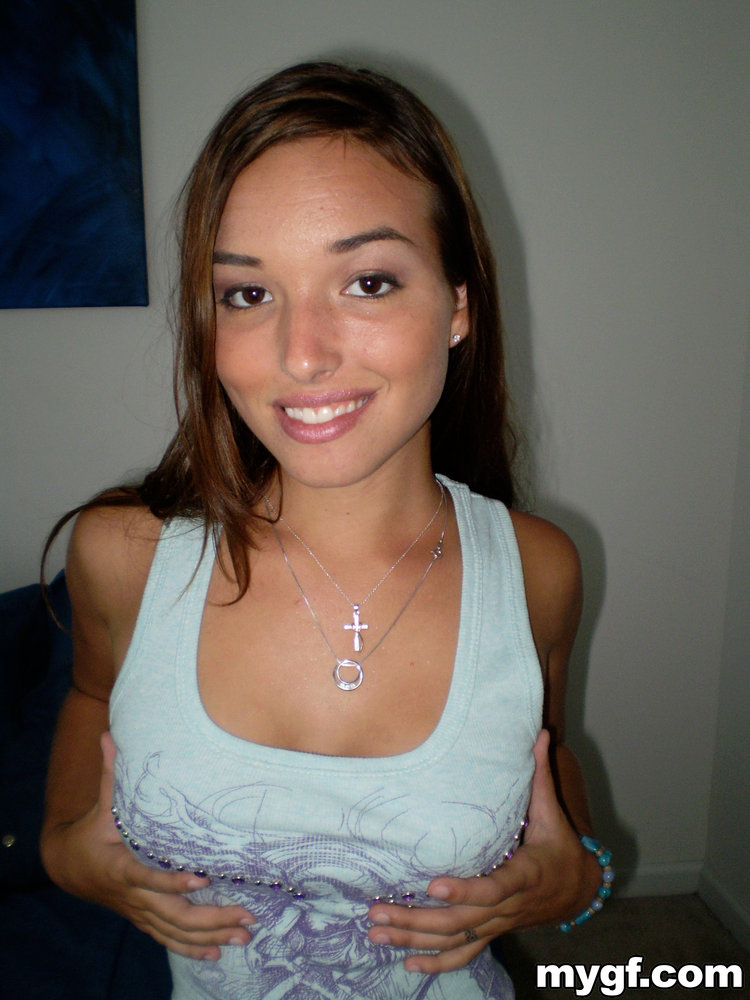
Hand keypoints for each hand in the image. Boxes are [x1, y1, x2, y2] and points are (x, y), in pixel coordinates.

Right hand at [43, 733, 255, 959]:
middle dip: (210, 916)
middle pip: (172, 914)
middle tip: (245, 913)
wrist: (69, 866)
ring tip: (244, 935)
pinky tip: (218, 953)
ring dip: (211, 935)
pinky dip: (193, 949)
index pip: (148, 877)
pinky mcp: (144, 919)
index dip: (173, 880)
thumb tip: (110, 734)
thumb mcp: (101, 803)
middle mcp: (133, 895)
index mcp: (121, 867)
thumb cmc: (92, 831)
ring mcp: (140, 912)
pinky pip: (169, 940)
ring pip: (176, 932)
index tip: (201, 878)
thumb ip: (112, 773)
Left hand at [366, 730, 600, 972]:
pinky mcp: (492, 932)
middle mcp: (508, 906)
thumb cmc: (560, 846)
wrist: (579, 890)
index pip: (494, 887)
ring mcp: (498, 924)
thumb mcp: (553, 812)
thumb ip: (541, 774)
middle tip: (377, 910)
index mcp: (525, 874)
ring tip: (375, 932)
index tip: (434, 885)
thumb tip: (541, 732)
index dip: (466, 890)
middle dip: (417, 918)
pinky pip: (463, 953)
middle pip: (461, 920)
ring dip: (413, 939)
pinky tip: (407, 965)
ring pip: (454, 939)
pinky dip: (436, 962)